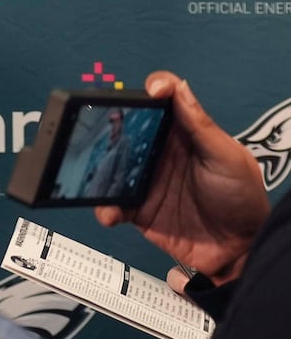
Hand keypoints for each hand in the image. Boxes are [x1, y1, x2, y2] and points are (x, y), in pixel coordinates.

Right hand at [94, 71, 267, 282]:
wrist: (240, 251)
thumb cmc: (243, 199)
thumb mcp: (228, 159)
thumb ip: (201, 126)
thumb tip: (178, 87)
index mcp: (182, 135)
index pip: (163, 102)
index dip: (154, 90)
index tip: (150, 91)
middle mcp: (159, 153)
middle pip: (125, 129)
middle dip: (107, 126)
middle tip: (98, 129)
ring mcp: (146, 180)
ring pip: (110, 165)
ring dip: (98, 169)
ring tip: (94, 175)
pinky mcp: (137, 208)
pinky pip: (112, 203)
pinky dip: (104, 207)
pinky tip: (109, 210)